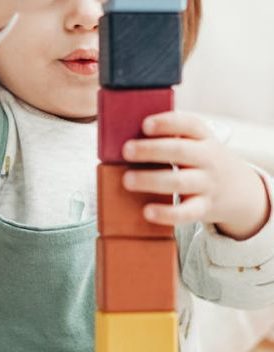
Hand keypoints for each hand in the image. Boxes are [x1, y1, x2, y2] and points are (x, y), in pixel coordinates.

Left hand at [121, 111, 270, 239]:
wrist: (240, 190)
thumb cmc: (204, 163)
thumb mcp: (198, 145)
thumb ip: (172, 140)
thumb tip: (128, 141)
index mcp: (204, 138)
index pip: (189, 124)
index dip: (167, 123)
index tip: (145, 124)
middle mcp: (207, 159)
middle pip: (180, 151)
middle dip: (151, 150)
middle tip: (126, 150)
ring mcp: (207, 184)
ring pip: (179, 181)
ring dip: (151, 180)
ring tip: (127, 180)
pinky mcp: (203, 208)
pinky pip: (186, 212)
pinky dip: (166, 213)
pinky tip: (148, 211)